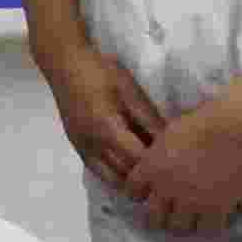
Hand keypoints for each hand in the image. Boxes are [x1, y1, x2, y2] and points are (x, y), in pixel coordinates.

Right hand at [44, 41, 166, 195]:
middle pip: (125, 175)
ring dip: (131, 178)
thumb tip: (171, 140)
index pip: (138, 160)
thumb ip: (149, 118)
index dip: (158, 165)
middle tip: (167, 170)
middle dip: (147, 176)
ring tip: (149, 172)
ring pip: (111, 179)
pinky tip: (129, 166)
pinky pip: (99, 171)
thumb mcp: (130, 90)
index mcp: (107, 129)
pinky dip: (116, 174)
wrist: (65, 63)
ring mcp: (82, 148)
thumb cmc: (100, 71)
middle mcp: (92, 145)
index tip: (176, 162)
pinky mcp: (78, 147)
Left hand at [122, 100, 241, 238]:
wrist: (237, 125)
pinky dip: (209, 225)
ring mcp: (192, 200)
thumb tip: (153, 166)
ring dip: (183, 222)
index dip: (140, 194)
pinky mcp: (218, 207)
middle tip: (167, 212)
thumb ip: (157, 156)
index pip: (132, 192)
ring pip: (179, 228)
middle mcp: (167, 188)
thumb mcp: (168, 135)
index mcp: (151, 168)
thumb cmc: (203, 121)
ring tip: (190, 217)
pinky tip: (212, 217)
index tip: (148, 193)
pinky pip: (208, 229)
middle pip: (153, 218)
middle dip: (158, 216)